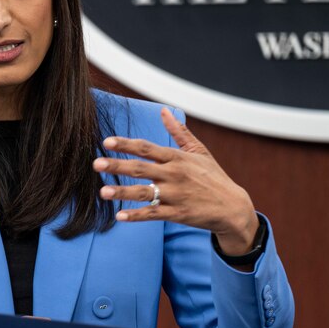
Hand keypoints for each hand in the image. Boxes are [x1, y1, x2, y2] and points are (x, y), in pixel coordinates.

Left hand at [93, 109, 258, 254]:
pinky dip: (137, 216)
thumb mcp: (199, 151)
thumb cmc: (213, 177)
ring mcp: (176, 195)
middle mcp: (174, 175)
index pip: (147, 147)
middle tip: (96, 164)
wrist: (232, 207)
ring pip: (144, 193)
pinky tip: (120, 217)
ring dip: (122, 193)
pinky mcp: (178, 214)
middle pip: (140, 168)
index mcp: (177, 158)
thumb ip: (179, 131)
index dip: (126, 144)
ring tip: (102, 192)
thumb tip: (163, 110)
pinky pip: (153, 214)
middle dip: (117, 166)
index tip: (106, 142)